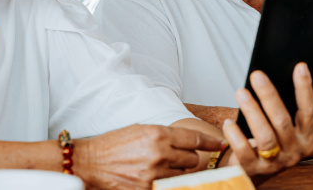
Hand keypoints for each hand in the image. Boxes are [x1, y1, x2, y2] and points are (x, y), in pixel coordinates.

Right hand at [74, 123, 223, 189]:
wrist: (92, 161)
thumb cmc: (114, 144)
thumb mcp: (141, 129)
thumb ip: (164, 135)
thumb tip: (184, 140)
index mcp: (158, 134)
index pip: (194, 139)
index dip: (210, 142)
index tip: (220, 144)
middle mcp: (159, 153)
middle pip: (191, 159)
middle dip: (185, 158)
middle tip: (171, 156)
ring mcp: (154, 174)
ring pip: (181, 174)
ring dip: (175, 170)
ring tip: (158, 166)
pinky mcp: (147, 189)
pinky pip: (168, 186)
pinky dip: (165, 182)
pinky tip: (153, 176)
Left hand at [221, 62, 312, 174]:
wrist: (257, 169)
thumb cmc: (273, 140)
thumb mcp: (292, 125)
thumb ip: (302, 107)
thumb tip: (310, 77)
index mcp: (306, 137)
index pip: (309, 111)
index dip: (305, 88)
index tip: (300, 66)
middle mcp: (295, 151)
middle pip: (283, 121)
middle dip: (270, 96)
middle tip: (257, 75)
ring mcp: (276, 162)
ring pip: (265, 137)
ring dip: (252, 112)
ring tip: (241, 93)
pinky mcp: (256, 170)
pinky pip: (245, 152)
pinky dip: (236, 136)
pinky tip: (228, 123)